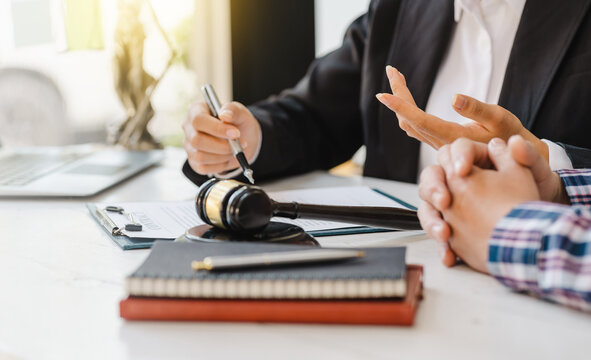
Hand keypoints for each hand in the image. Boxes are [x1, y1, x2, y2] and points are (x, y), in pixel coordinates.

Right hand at [183, 101, 260, 174]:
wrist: (242, 140)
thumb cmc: (238, 123)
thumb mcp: (240, 112)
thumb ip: (234, 110)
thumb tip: (225, 115)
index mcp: (196, 110)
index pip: (198, 120)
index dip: (217, 128)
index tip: (235, 133)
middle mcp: (189, 128)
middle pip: (197, 140)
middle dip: (222, 146)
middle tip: (239, 144)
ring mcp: (189, 145)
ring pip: (200, 156)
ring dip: (223, 156)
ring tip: (235, 150)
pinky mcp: (194, 161)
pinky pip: (203, 168)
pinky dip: (220, 165)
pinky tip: (227, 157)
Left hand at [375, 66, 549, 161]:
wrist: (517, 162)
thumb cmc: (512, 138)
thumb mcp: (500, 120)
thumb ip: (477, 110)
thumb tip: (454, 97)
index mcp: (452, 137)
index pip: (419, 120)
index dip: (399, 106)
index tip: (381, 94)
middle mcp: (441, 143)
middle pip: (410, 120)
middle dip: (399, 94)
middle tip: (392, 70)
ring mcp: (440, 145)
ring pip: (412, 125)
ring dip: (402, 102)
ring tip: (397, 79)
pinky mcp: (442, 144)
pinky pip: (418, 128)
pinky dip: (409, 111)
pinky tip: (408, 102)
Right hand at [418, 137, 544, 271]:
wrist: (529, 228)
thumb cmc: (531, 195)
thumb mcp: (533, 174)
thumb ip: (526, 156)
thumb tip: (515, 142)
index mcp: (475, 160)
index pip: (456, 150)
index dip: (457, 157)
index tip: (463, 171)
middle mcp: (457, 180)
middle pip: (433, 176)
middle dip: (434, 188)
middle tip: (444, 202)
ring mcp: (450, 205)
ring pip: (429, 207)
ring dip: (432, 220)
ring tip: (444, 233)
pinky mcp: (450, 226)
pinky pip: (438, 234)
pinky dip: (441, 246)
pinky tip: (449, 254)